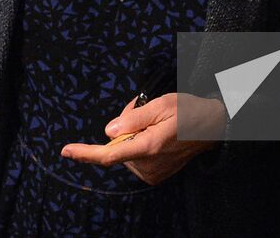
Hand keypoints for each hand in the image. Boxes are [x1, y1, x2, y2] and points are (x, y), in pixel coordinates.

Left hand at [60, 93, 223, 185]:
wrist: (213, 126)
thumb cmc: (189, 111)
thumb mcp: (161, 103)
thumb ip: (133, 117)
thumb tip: (109, 132)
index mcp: (149, 147)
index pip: (109, 155)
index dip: (85, 153)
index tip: (66, 151)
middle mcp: (148, 165)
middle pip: (117, 147)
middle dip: (123, 127)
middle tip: (143, 110)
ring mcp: (152, 173)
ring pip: (125, 151)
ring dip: (132, 134)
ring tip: (154, 121)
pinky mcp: (155, 175)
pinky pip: (135, 157)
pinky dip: (139, 143)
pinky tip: (156, 132)